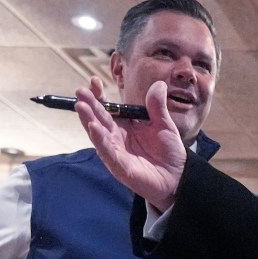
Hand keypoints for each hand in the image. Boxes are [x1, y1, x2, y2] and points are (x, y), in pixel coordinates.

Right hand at [75, 77, 186, 209]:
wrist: (177, 178)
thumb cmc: (168, 151)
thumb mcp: (164, 125)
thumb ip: (157, 106)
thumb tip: (159, 84)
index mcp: (124, 125)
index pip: (108, 108)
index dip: (100, 96)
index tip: (94, 81)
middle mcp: (115, 137)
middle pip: (99, 118)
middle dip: (89, 105)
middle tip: (80, 91)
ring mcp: (115, 152)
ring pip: (98, 134)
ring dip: (88, 120)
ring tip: (81, 106)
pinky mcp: (119, 166)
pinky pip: (107, 152)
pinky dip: (100, 140)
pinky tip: (93, 128)